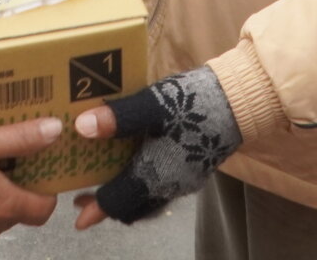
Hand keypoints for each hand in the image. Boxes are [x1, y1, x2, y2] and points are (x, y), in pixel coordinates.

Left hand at [70, 67, 240, 228]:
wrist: (238, 101)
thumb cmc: (192, 102)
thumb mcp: (151, 104)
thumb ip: (118, 118)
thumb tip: (81, 128)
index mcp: (154, 174)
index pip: (119, 202)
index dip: (96, 209)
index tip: (78, 215)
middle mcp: (168, 185)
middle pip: (133, 207)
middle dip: (108, 206)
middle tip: (85, 198)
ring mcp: (184, 180)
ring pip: (148, 201)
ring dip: (127, 198)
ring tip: (109, 184)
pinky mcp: (194, 170)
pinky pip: (162, 190)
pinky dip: (144, 187)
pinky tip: (139, 166)